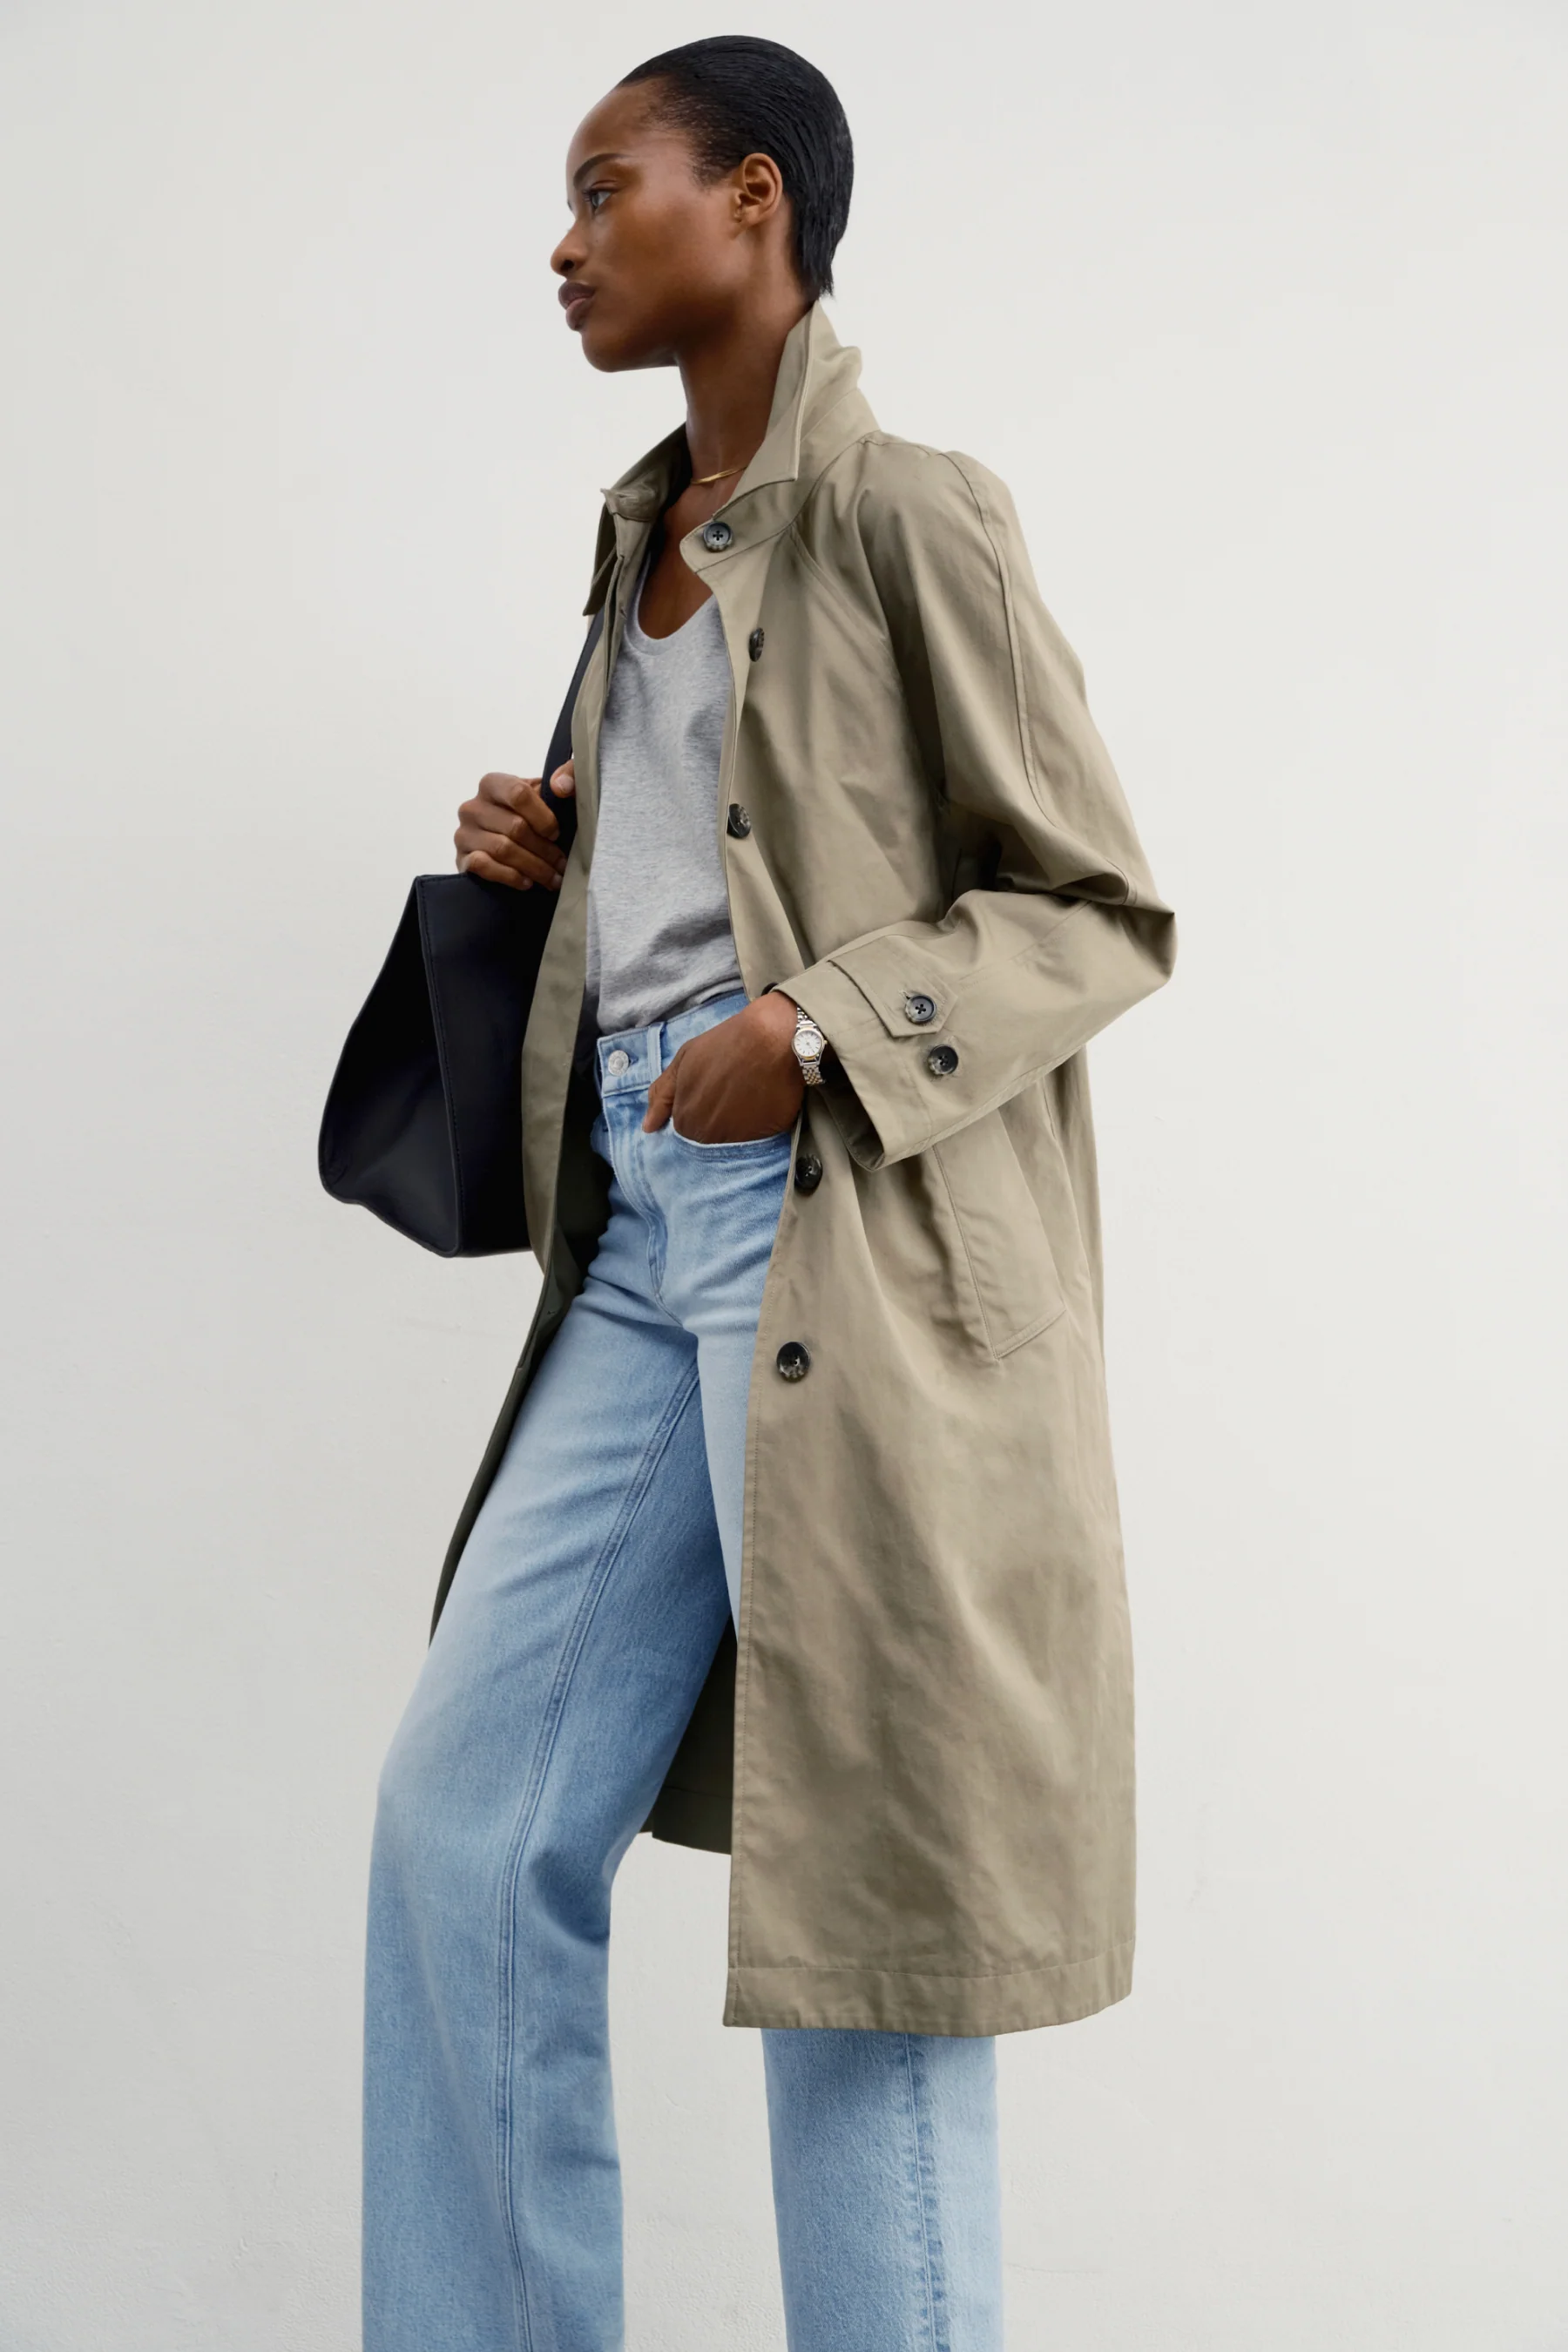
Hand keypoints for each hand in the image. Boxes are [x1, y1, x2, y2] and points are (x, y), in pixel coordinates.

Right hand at [455, 759, 574, 890]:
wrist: (509, 847)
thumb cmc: (531, 819)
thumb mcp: (546, 795)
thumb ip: (565, 779)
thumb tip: (563, 787)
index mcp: (492, 784)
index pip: (518, 794)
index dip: (543, 817)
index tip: (557, 834)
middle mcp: (473, 807)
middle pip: (515, 827)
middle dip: (545, 850)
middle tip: (562, 864)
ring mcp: (464, 834)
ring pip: (503, 850)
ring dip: (534, 867)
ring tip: (553, 878)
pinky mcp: (462, 859)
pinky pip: (484, 866)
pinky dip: (510, 876)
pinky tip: (527, 882)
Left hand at [643, 993, 803, 1141]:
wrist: (771, 1037)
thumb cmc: (723, 1045)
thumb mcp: (684, 1061)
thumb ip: (662, 1096)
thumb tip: (647, 1128)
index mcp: (686, 1121)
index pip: (685, 1126)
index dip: (697, 1104)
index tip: (710, 1087)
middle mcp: (711, 1137)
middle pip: (708, 1134)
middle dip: (716, 1114)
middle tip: (730, 1087)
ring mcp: (740, 1139)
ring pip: (733, 1137)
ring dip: (738, 1119)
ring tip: (747, 1091)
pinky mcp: (769, 1136)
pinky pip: (759, 1136)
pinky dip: (760, 1121)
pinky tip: (763, 1098)